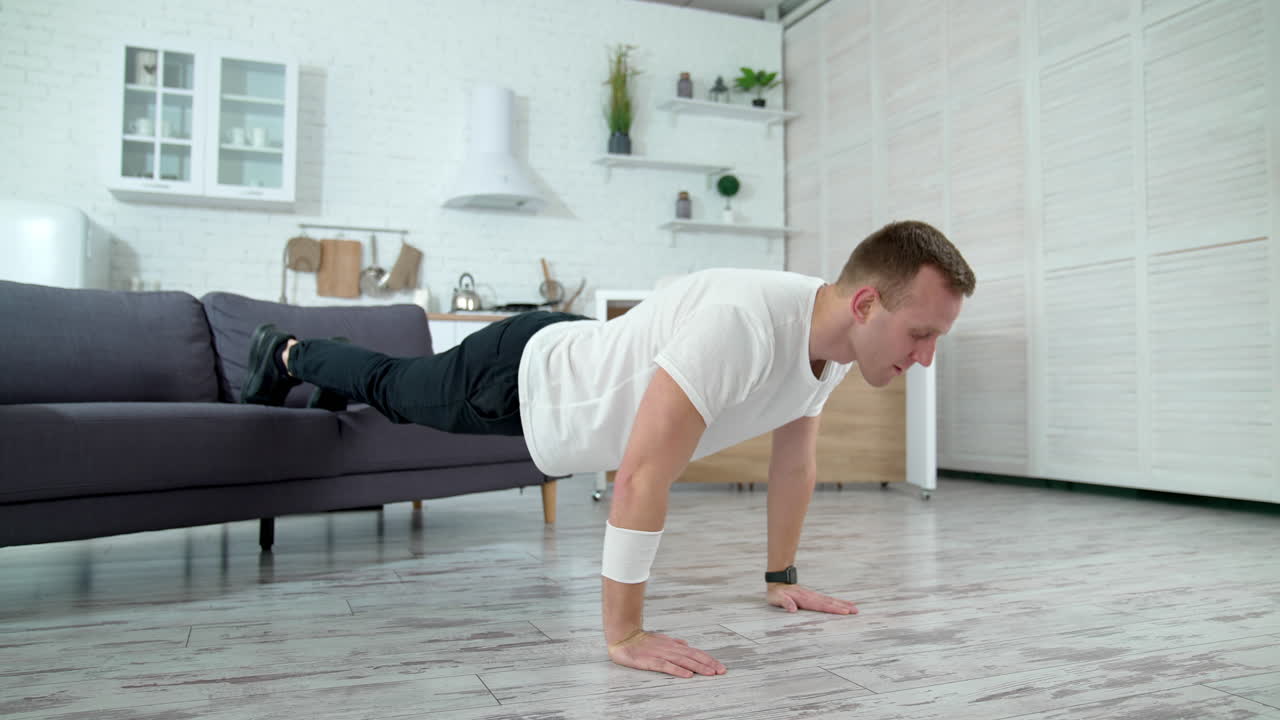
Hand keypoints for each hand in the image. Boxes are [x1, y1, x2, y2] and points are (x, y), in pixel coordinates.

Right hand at [607, 629, 726, 677]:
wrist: (623, 636)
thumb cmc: (642, 640)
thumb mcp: (661, 640)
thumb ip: (674, 643)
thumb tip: (686, 644)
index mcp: (674, 645)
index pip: (695, 652)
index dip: (708, 659)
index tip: (719, 666)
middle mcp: (671, 649)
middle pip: (693, 656)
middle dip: (709, 664)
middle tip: (722, 671)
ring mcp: (661, 654)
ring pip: (684, 661)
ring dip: (698, 667)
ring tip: (710, 673)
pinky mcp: (651, 661)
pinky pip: (667, 666)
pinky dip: (678, 670)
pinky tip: (688, 674)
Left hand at [766, 583, 858, 614]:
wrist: (778, 581)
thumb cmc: (776, 593)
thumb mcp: (776, 598)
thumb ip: (784, 603)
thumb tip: (792, 609)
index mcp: (804, 599)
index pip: (821, 605)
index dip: (833, 609)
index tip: (844, 612)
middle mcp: (812, 597)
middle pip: (830, 603)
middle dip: (843, 607)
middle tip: (855, 611)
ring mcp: (814, 596)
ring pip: (831, 601)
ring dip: (843, 604)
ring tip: (855, 608)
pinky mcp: (814, 597)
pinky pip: (828, 600)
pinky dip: (837, 602)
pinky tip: (844, 604)